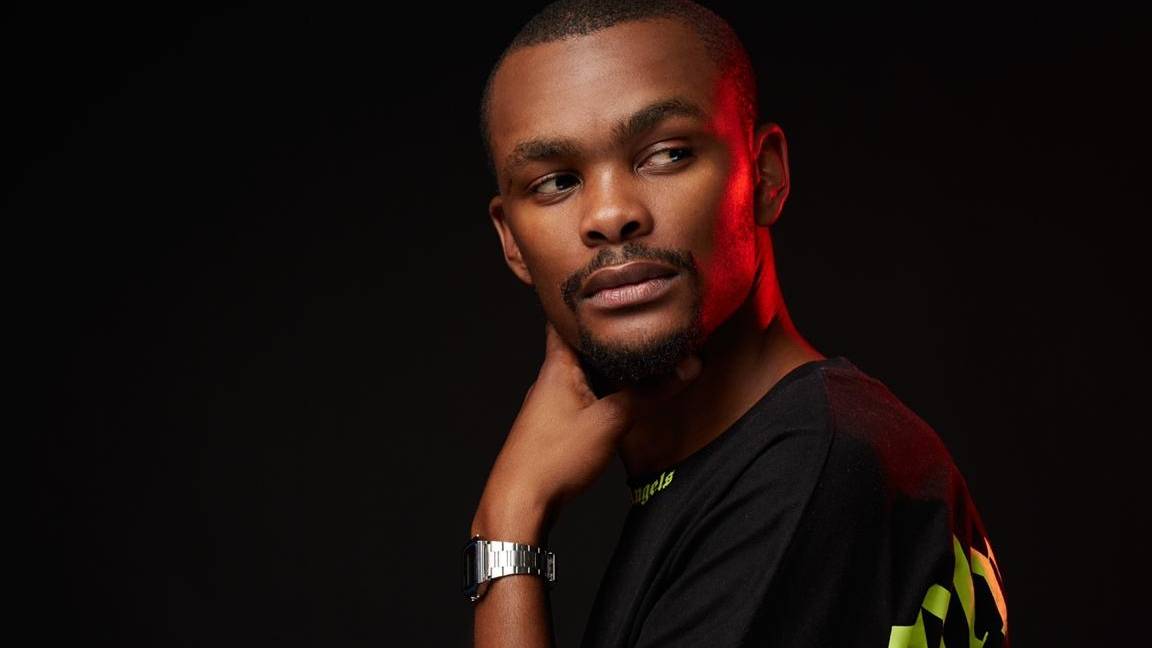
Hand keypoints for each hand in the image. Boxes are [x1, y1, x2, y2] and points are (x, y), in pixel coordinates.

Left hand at [472, 321, 701, 542]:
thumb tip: (687, 368)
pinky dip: (606, 387)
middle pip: (582, 343)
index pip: (567, 317)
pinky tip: (626, 394)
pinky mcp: (557, 423)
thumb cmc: (553, 457)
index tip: (613, 282)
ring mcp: (553, 401)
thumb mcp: (610, 421)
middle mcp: (552, 377)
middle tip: (643, 317)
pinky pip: (586, 393)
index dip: (588, 298)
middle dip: (611, 333)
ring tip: (643, 351)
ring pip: (586, 370)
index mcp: (557, 365)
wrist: (518, 501)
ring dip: (610, 363)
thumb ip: (649, 394)